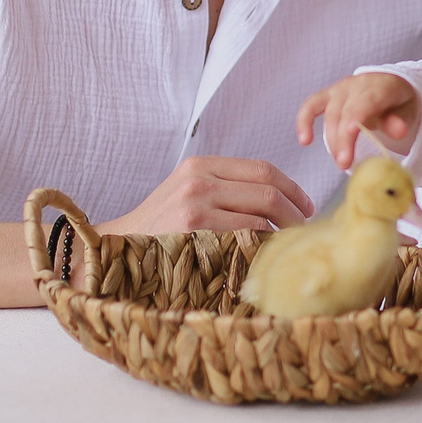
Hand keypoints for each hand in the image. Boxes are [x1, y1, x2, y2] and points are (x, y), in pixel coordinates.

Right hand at [103, 154, 314, 235]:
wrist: (115, 248)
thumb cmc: (159, 227)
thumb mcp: (187, 193)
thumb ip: (225, 189)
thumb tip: (279, 202)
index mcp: (201, 165)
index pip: (262, 169)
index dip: (292, 188)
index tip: (306, 206)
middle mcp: (199, 179)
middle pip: (268, 190)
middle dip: (296, 211)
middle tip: (306, 229)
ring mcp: (196, 204)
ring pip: (261, 215)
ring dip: (283, 232)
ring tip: (289, 245)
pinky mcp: (193, 230)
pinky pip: (245, 236)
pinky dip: (262, 246)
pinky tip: (267, 257)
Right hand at [295, 73, 421, 168]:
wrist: (388, 83)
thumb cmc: (397, 102)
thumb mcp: (406, 111)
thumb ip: (400, 120)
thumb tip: (399, 131)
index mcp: (379, 86)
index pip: (365, 102)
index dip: (355, 118)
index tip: (350, 134)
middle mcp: (356, 85)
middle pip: (345, 112)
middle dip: (343, 139)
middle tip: (345, 164)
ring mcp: (340, 89)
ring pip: (330, 113)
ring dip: (332, 140)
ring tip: (340, 162)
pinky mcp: (327, 95)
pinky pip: (311, 106)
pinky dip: (304, 122)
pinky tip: (305, 141)